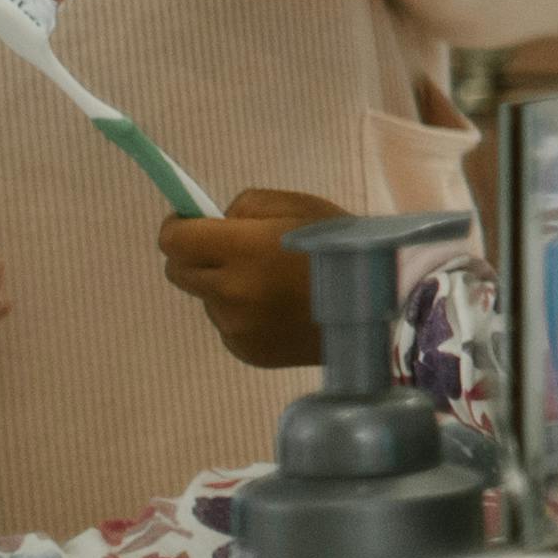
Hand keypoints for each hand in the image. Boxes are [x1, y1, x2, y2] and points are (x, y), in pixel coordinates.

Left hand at [152, 186, 346, 367]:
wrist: (383, 308)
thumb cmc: (344, 247)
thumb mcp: (300, 206)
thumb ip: (246, 206)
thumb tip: (216, 221)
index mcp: (242, 250)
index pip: (173, 240)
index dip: (177, 226)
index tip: (191, 222)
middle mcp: (231, 292)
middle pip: (178, 271)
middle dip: (196, 255)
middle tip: (230, 249)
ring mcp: (237, 327)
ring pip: (207, 298)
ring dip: (224, 286)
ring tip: (271, 283)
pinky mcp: (247, 351)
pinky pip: (228, 325)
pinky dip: (243, 313)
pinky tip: (280, 308)